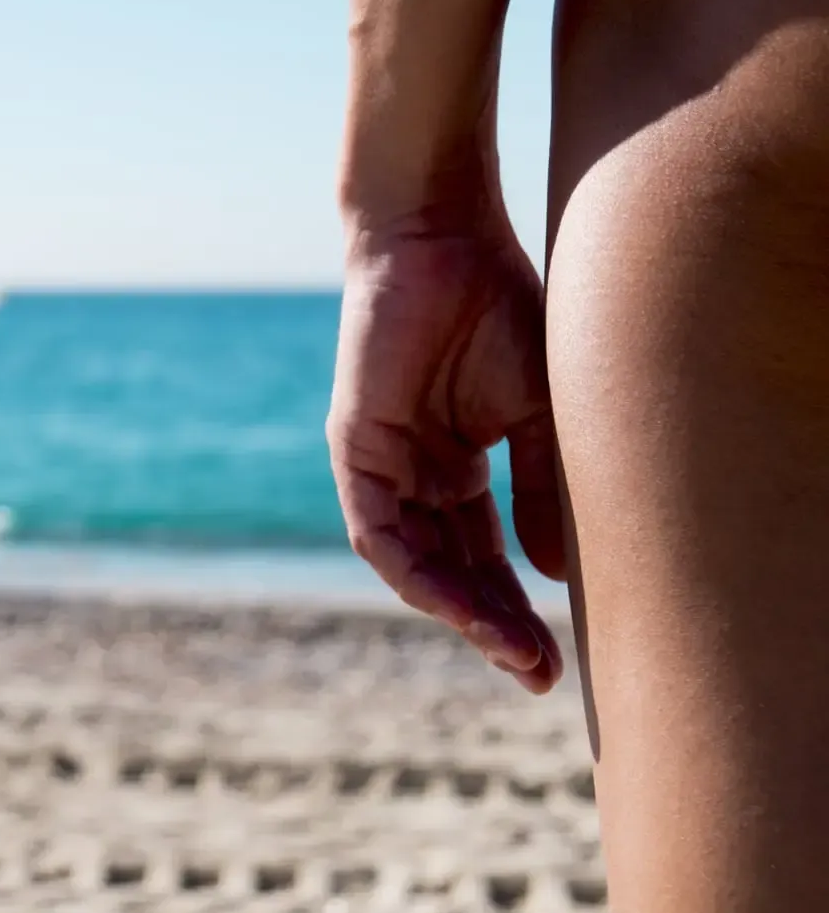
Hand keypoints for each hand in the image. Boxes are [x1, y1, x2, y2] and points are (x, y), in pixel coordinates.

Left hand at [328, 212, 565, 692]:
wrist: (442, 238)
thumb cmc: (497, 307)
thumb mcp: (535, 412)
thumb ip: (541, 487)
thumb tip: (557, 574)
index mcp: (457, 464)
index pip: (484, 555)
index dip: (516, 608)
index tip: (553, 660)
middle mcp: (416, 472)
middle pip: (451, 570)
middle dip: (492, 626)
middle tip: (537, 674)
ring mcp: (382, 462)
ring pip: (413, 562)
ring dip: (459, 611)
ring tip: (509, 651)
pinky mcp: (354, 447)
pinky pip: (377, 529)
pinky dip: (413, 570)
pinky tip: (453, 604)